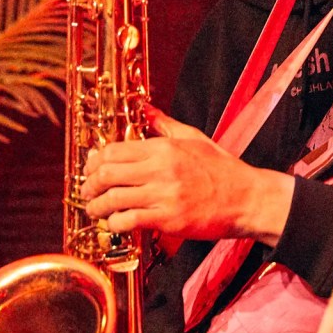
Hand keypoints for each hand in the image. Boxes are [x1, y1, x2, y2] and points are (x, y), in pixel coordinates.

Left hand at [80, 106, 293, 246]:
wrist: (246, 198)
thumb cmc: (221, 169)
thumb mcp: (194, 138)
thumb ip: (165, 124)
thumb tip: (146, 109)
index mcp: (164, 148)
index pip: (115, 150)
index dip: (94, 161)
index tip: (90, 169)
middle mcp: (161, 168)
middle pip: (108, 174)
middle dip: (89, 185)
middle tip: (87, 192)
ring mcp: (164, 194)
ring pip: (114, 198)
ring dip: (97, 207)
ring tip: (95, 211)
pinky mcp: (169, 218)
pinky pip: (130, 220)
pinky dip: (116, 223)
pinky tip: (116, 224)